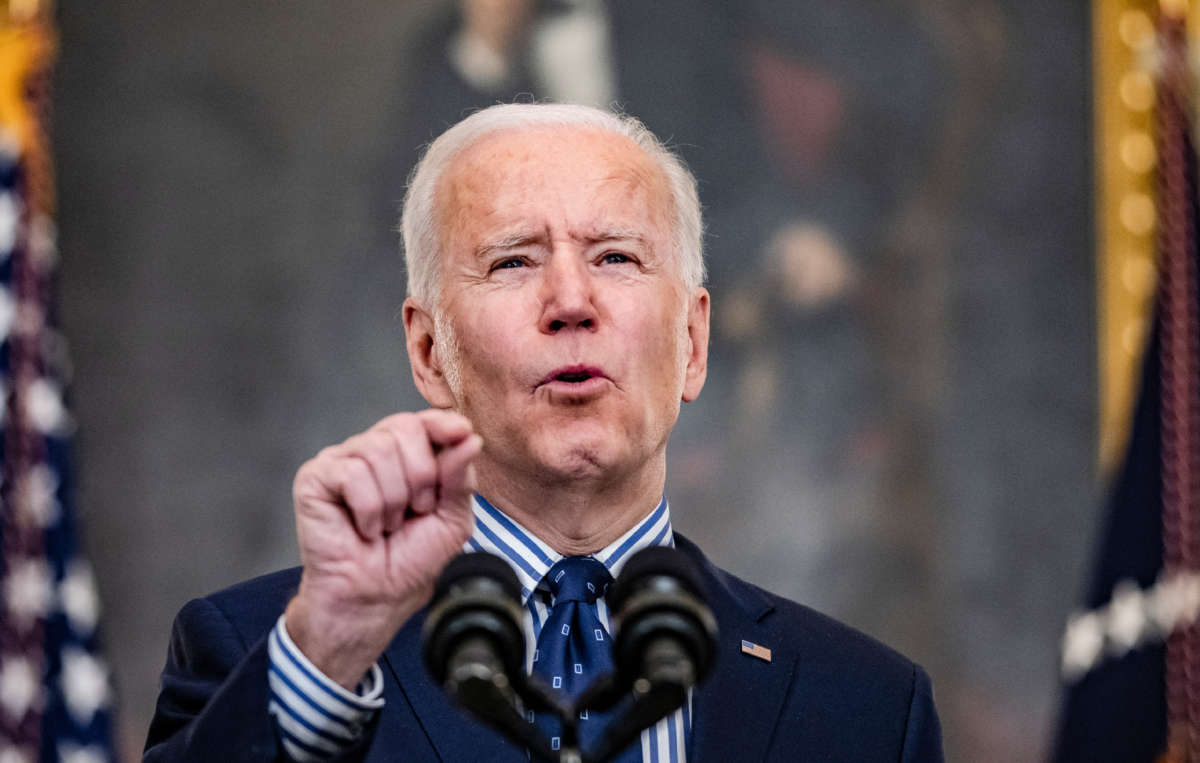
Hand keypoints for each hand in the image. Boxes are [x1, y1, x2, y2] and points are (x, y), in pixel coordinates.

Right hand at [284, 410, 482, 688]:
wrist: (375, 599)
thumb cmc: (408, 562)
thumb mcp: (451, 520)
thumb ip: (460, 478)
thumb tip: (470, 437)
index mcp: (404, 457)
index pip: (423, 421)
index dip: (441, 423)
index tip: (462, 431)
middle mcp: (371, 452)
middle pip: (403, 428)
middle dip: (420, 476)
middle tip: (414, 512)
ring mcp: (341, 462)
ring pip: (378, 449)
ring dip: (393, 500)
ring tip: (386, 526)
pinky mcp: (315, 478)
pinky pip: (352, 472)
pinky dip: (368, 508)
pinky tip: (364, 528)